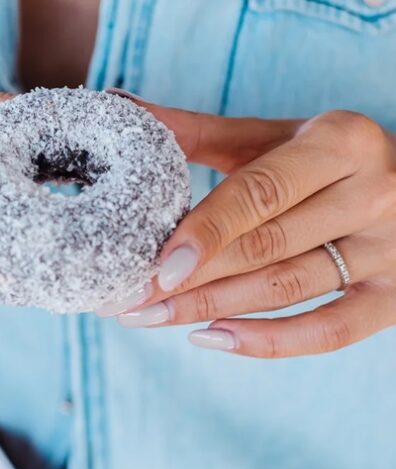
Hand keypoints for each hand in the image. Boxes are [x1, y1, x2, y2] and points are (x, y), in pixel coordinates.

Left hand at [105, 91, 395, 357]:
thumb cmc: (319, 160)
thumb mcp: (269, 137)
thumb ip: (196, 130)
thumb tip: (118, 107)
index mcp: (340, 143)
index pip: (261, 193)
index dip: (206, 232)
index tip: (156, 267)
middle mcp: (374, 193)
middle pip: (267, 247)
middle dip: (192, 281)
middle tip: (132, 300)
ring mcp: (391, 248)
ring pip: (288, 289)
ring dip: (212, 311)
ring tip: (150, 318)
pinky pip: (330, 331)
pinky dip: (268, 343)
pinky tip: (210, 338)